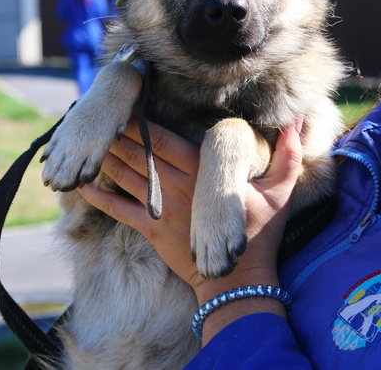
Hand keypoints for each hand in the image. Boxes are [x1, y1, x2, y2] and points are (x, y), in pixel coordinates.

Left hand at [77, 118, 303, 340]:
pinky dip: (99, 196)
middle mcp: (177, 185)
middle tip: (95, 112)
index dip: (141, 118)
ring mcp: (161, 208)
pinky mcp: (151, 231)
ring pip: (125, 175)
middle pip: (138, 151)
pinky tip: (82, 184)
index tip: (127, 100)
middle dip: (116, 130)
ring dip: (104, 156)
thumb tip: (299, 120)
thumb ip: (288, 154)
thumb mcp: (281, 192)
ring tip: (86, 139)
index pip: (164, 137)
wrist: (238, 280)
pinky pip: (118, 210)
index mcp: (202, 172)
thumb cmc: (260, 233)